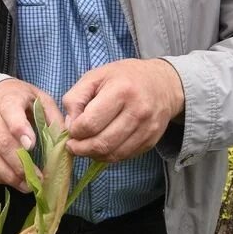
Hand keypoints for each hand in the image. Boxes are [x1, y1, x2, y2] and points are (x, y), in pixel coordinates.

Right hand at [0, 78, 62, 190]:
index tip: (32, 146)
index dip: (20, 130)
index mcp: (9, 99)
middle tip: (38, 178)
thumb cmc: (20, 98)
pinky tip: (12, 181)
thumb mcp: (40, 98)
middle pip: (1, 142)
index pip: (11, 113)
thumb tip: (67, 140)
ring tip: (27, 186)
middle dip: (20, 164)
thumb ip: (53, 118)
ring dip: (9, 175)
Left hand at [63, 59, 184, 161]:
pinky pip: (124, 156)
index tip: (71, 129)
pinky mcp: (151, 140)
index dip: (75, 131)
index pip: (90, 123)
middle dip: (81, 149)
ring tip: (86, 146)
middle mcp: (137, 111)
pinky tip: (103, 145)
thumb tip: (69, 126)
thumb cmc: (124, 77)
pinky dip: (109, 155)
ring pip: (113, 154)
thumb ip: (75, 98)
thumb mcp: (95, 76)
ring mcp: (147, 128)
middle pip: (101, 143)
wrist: (162, 84)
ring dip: (94, 155)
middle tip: (73, 145)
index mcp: (121, 90)